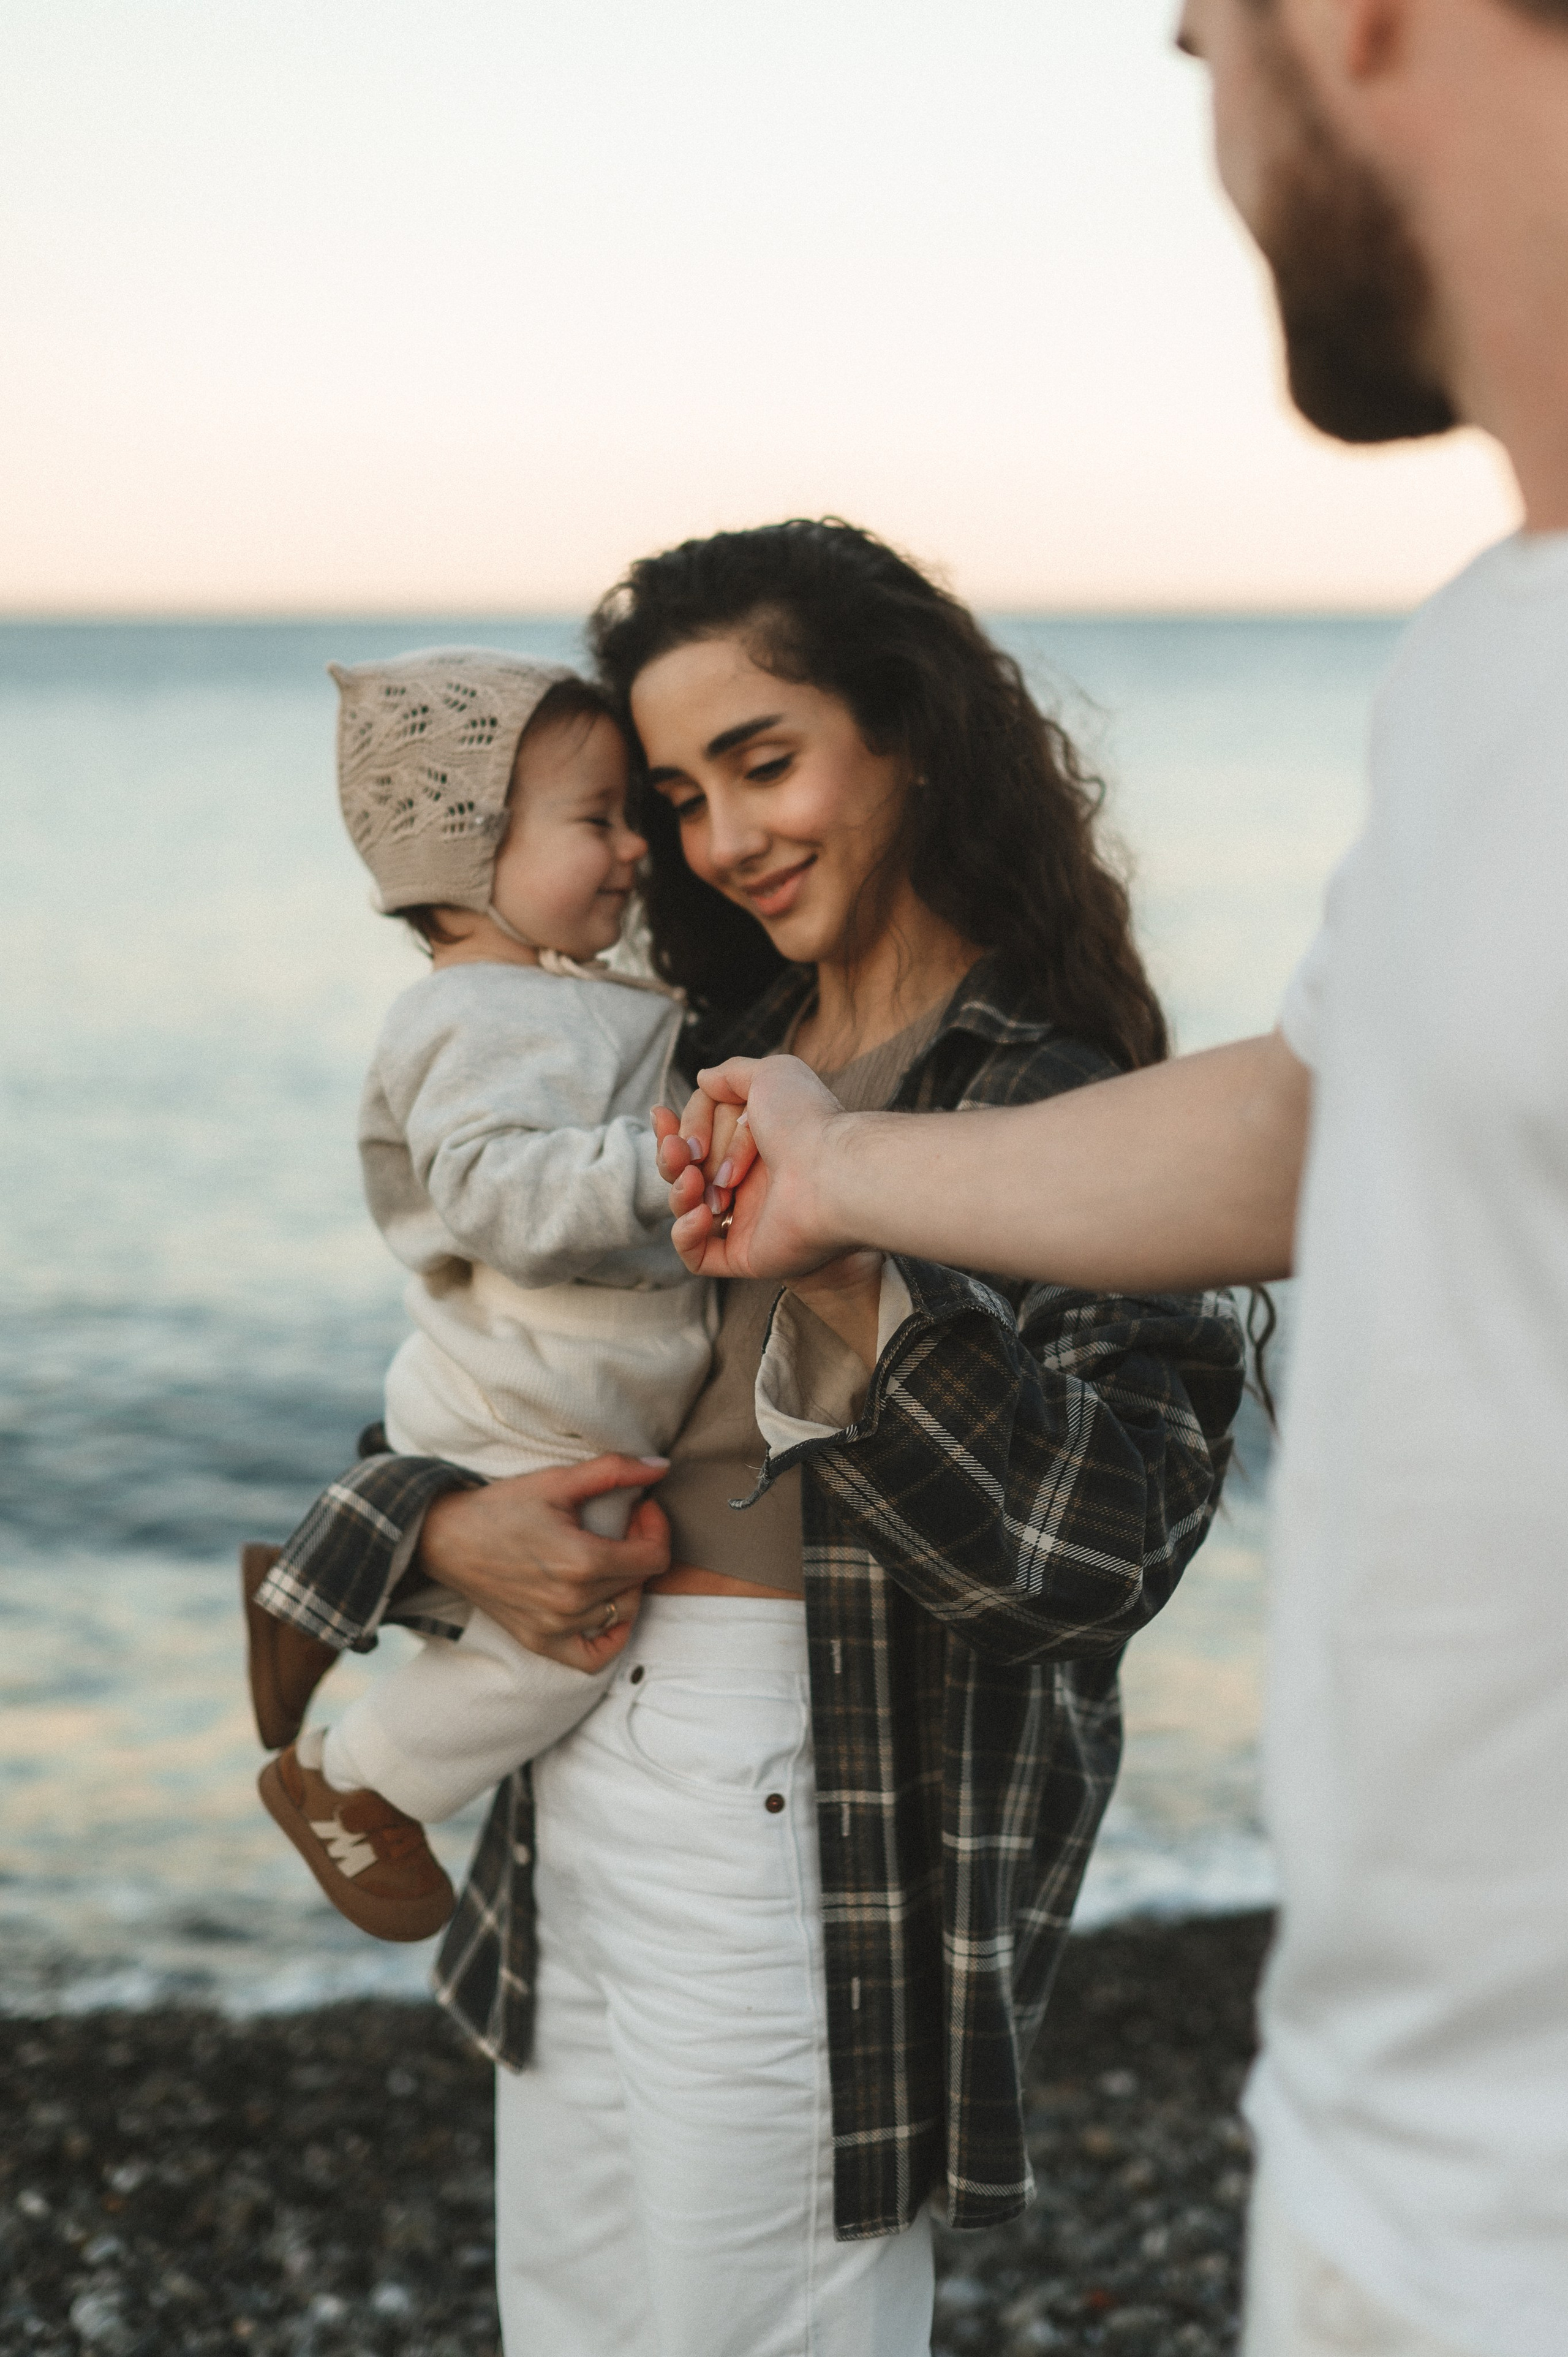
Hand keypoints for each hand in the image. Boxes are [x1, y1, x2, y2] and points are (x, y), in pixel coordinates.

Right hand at [418, 1455, 670, 1670]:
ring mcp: (556, 1627)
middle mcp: (573, 1602)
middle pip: (640, 1582)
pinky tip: (607, 1609)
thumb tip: (662, 1466)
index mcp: (582, 1562)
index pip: (654, 1557)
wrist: (447, 1538)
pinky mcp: (540, 1641)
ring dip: (626, 1583)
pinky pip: (593, 1657)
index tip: (640, 1509)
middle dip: (641, 1547)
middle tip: (622, 1525)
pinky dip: (610, 1638)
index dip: (656, 1527)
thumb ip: (614, 1471)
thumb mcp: (558, 1480)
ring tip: (608, 1556)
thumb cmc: (502, 1507)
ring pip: (623, 1613)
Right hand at [657, 1056, 855, 1279]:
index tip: (664, 1115)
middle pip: (686, 1172)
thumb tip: (703, 1078)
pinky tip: (700, 1213)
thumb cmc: (804, 1121)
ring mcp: (747, 1220)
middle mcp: (751, 1181)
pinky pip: (696, 1254)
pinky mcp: (744, 1256)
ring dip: (678, 1189)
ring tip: (695, 1178)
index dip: (678, 1128)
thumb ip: (731, 1074)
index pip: (697, 1136)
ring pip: (686, 1209)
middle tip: (682, 1150)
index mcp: (755, 1143)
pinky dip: (685, 1234)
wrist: (830, 1171)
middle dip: (672, 1157)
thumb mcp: (769, 1074)